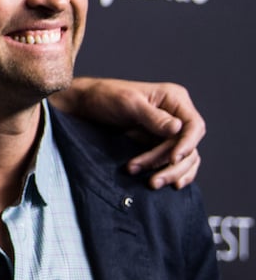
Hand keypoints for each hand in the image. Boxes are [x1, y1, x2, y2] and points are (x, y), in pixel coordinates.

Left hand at [52, 78, 204, 189]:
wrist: (85, 104)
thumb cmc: (105, 96)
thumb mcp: (128, 103)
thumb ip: (154, 117)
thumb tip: (178, 129)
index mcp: (174, 99)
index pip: (194, 126)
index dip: (188, 144)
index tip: (174, 159)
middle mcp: (176, 114)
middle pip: (189, 146)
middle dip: (172, 165)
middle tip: (153, 180)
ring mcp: (168, 130)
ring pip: (183, 157)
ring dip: (169, 172)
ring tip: (150, 183)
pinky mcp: (158, 143)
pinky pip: (173, 161)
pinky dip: (170, 172)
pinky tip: (162, 182)